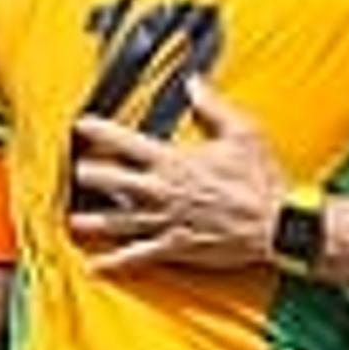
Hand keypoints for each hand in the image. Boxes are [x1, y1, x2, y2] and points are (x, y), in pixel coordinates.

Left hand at [66, 75, 289, 275]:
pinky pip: (138, 256)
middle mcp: (162, 192)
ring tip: (72, 223)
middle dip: (88, 177)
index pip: (125, 143)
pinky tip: (96, 266)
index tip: (81, 126)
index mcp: (173, 162)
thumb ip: (212, 106)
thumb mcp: (242, 132)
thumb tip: (194, 83)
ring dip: (91, 223)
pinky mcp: (174, 246)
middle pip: (111, 182)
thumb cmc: (260, 178)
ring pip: (117, 222)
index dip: (99, 132)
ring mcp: (165, 221)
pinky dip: (115, 263)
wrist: (276, 223)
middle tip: (72, 174)